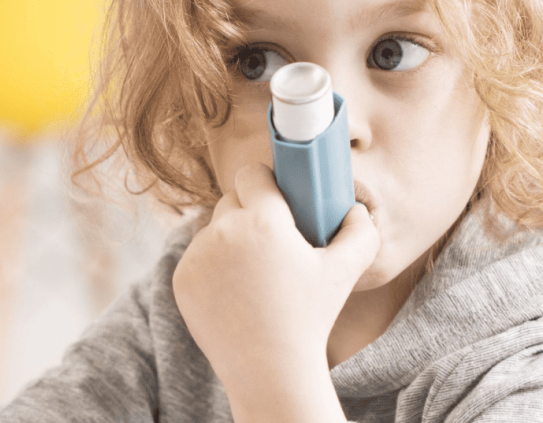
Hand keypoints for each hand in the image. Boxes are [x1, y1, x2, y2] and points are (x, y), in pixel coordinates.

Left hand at [172, 163, 378, 394]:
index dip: (266, 182)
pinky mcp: (181, 278)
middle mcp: (224, 232)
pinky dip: (213, 264)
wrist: (268, 368)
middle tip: (273, 238)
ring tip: (256, 269)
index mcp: (264, 222)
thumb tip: (356, 209)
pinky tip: (235, 287)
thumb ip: (361, 232)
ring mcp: (197, 256)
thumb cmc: (310, 318)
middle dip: (250, 210)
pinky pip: (198, 255)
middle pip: (232, 198)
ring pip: (214, 227)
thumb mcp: (345, 272)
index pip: (252, 174)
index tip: (277, 197)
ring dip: (231, 237)